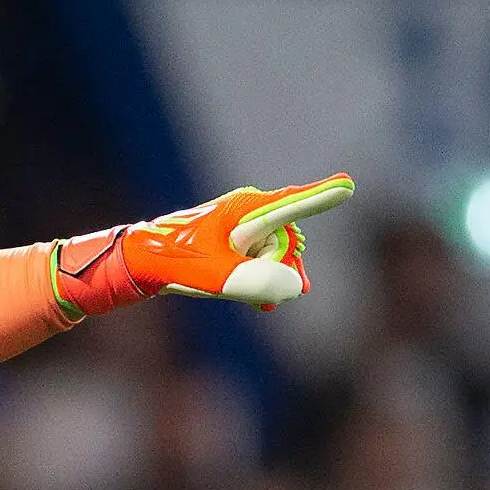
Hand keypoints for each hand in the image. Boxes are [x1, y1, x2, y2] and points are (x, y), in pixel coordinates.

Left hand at [54, 170, 355, 316]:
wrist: (140, 262)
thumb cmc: (175, 262)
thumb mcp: (216, 277)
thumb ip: (255, 282)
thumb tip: (294, 287)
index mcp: (246, 210)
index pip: (292, 205)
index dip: (322, 198)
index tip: (348, 186)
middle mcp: (249, 211)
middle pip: (288, 241)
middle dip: (283, 268)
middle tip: (264, 293)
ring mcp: (243, 225)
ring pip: (277, 255)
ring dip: (272, 279)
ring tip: (258, 301)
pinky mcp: (235, 240)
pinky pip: (264, 260)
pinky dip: (265, 281)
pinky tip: (264, 304)